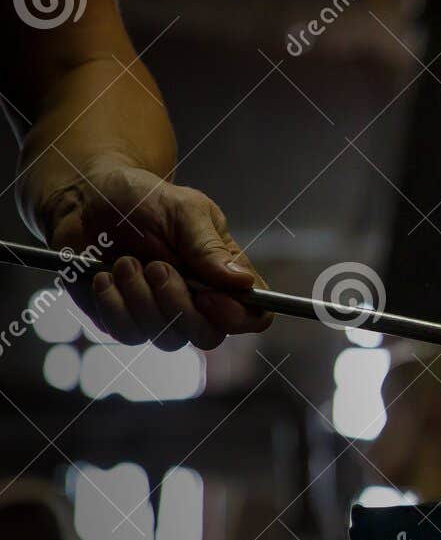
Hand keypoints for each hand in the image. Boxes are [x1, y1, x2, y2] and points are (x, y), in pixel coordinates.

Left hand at [39, 163, 271, 350]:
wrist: (86, 200)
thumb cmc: (142, 200)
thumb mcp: (183, 210)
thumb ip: (210, 247)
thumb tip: (243, 282)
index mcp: (224, 276)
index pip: (254, 315)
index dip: (237, 317)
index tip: (207, 296)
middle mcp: (199, 303)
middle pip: (208, 336)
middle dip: (177, 304)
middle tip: (155, 266)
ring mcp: (162, 316)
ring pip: (166, 339)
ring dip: (140, 299)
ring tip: (125, 262)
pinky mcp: (126, 321)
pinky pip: (127, 334)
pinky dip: (113, 304)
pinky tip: (105, 277)